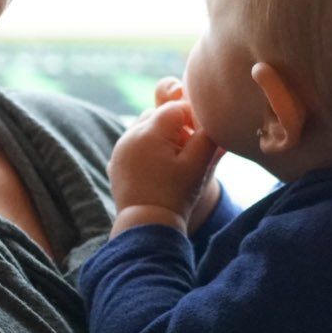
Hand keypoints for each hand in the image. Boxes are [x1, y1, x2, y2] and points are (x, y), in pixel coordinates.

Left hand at [108, 97, 220, 236]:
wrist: (147, 225)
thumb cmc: (176, 194)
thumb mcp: (199, 164)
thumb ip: (208, 135)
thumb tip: (214, 117)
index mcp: (150, 130)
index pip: (177, 107)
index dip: (193, 119)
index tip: (200, 138)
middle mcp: (131, 134)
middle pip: (159, 114)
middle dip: (177, 126)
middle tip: (189, 150)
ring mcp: (120, 148)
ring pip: (146, 127)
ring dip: (161, 136)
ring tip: (174, 161)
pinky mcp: (116, 161)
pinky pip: (134, 143)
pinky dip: (148, 148)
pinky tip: (159, 168)